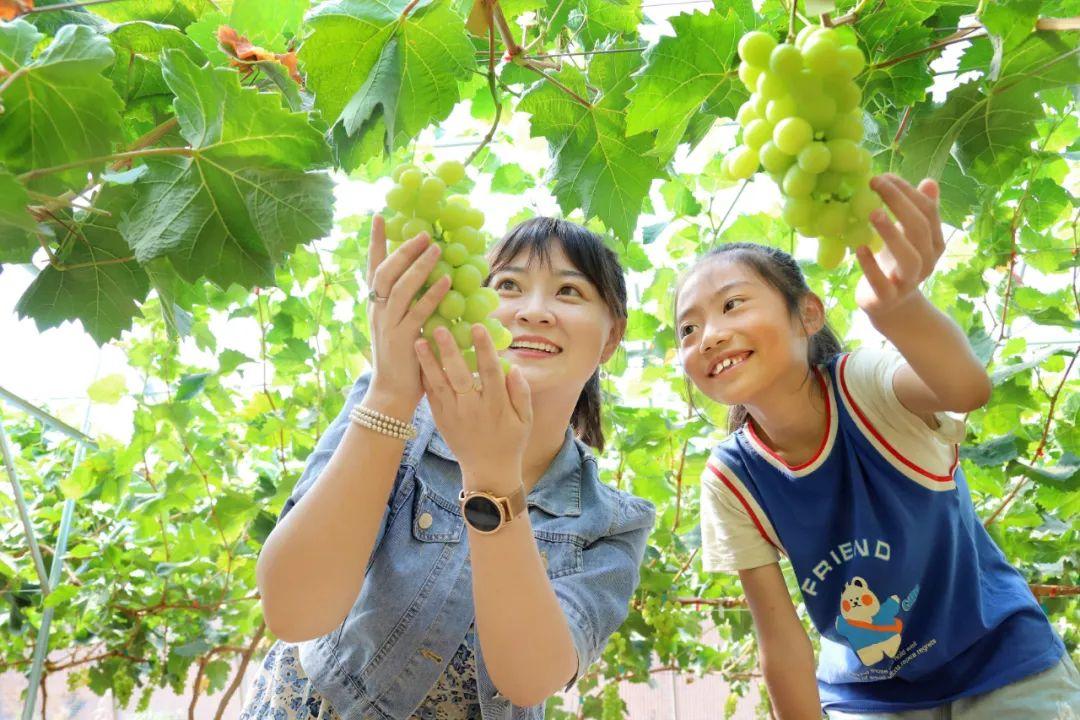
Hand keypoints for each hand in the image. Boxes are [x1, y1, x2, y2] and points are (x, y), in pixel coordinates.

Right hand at [365, 215, 450, 411]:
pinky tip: (447, 281)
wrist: (392, 393)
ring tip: (435, 247)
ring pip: (399, 288)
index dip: (375, 242)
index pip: (373, 268)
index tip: (380, 216)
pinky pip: (418, 312)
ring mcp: (388, 325)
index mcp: (375, 307)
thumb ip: (408, 304)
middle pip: (385, 272)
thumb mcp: (400, 326)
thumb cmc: (402, 360)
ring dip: (418, 266)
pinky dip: (432, 295)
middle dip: (402, 249)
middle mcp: (377, 312)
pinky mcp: (402, 340)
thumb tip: (427, 278)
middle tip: (422, 232)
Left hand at [414, 324, 531, 478]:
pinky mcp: (441, 419)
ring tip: (419, 341)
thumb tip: (513, 367)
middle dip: (450, 351)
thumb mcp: (525, 420)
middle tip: (440, 328)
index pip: (490, 371)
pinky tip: (418, 360)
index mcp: (496, 406)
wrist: (488, 471)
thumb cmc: (511, 442)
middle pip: (460, 375)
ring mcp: (453, 415)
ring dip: (428, 362)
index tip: (477, 327)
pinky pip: (431, 396)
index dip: (484, 348)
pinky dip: (424, 378)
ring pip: (439, 384)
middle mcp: (472, 408)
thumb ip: (521, 393)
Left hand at [855, 175, 943, 321]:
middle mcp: (927, 261)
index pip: (927, 212)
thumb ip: (918, 211)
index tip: (885, 176)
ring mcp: (908, 282)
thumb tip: (930, 181)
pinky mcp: (887, 298)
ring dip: (891, 233)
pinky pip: (881, 282)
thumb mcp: (908, 237)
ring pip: (909, 257)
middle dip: (899, 203)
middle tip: (876, 183)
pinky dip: (870, 265)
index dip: (908, 192)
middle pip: (920, 229)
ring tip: (872, 212)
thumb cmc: (896, 263)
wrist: (889, 306)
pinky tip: (859, 248)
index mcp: (934, 243)